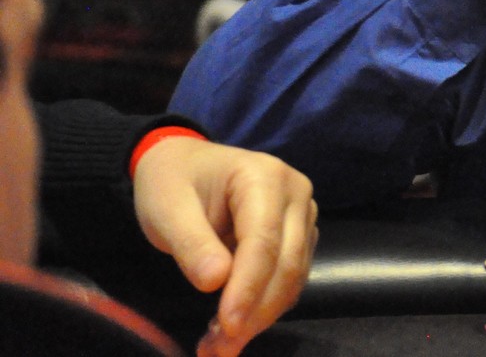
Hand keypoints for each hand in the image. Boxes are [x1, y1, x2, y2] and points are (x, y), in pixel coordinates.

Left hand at [132, 139, 317, 356]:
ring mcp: (301, 215)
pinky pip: (289, 278)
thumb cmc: (173, 181)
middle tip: (220, 349)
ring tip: (220, 346)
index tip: (227, 327)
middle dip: (256, 311)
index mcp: (265, 178)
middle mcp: (295, 194)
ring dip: (261, 316)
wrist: (183, 164)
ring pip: (293, 276)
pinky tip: (232, 328)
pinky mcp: (298, 236)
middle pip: (287, 263)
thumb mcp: (167, 207)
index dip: (248, 288)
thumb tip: (215, 282)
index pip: (264, 241)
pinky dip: (264, 308)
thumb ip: (191, 243)